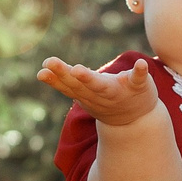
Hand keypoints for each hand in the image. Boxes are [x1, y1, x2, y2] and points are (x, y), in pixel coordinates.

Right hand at [38, 57, 159, 127]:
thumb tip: (40, 71)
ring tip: (77, 69)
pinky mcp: (139, 87)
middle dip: (65, 74)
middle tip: (49, 62)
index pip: (68, 86)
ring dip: (90, 79)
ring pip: (103, 86)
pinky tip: (141, 64)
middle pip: (80, 85)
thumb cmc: (105, 98)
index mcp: (86, 93)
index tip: (41, 71)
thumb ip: (65, 82)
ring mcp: (119, 92)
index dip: (54, 79)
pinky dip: (140, 72)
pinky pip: (139, 80)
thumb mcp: (84, 93)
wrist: (136, 118)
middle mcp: (99, 94)